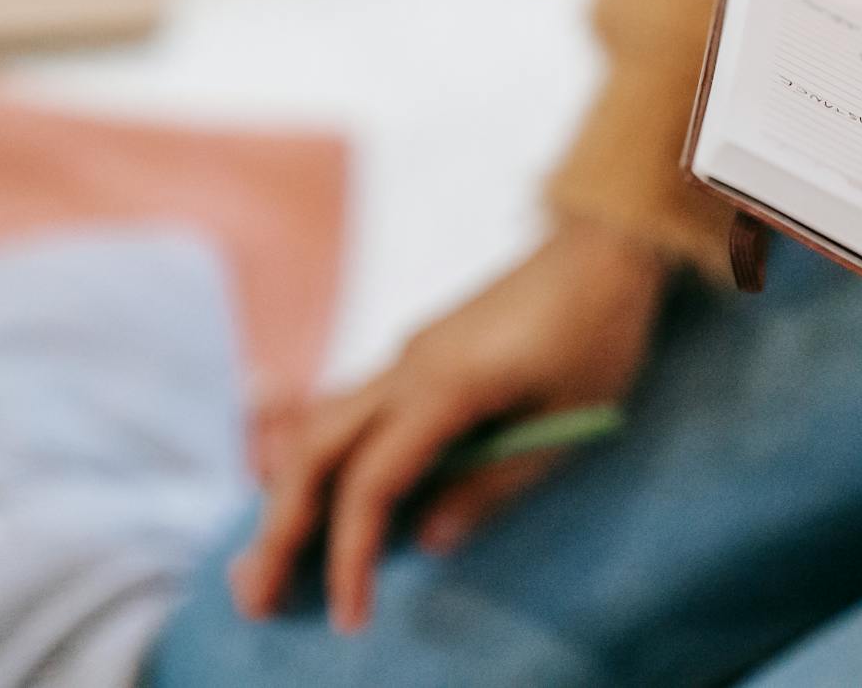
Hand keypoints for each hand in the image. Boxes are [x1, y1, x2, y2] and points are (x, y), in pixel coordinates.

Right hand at [229, 218, 666, 632]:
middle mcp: (408, 364)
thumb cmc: (600, 332)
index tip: (352, 615)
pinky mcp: (420, 351)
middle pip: (314, 450)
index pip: (371, 482)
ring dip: (288, 492)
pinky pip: (349, 409)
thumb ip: (496, 482)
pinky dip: (320, 460)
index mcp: (445, 385)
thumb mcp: (567, 420)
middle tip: (256, 597)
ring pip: (321, 424)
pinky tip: (315, 498)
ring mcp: (408, 353)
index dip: (353, 554)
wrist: (605, 247)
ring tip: (271, 559)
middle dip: (280, 527)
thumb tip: (431, 540)